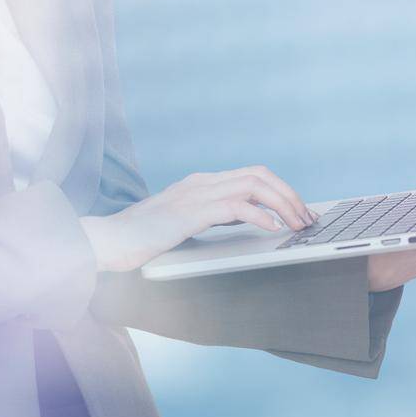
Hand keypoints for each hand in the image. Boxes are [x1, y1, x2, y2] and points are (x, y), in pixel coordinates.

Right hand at [79, 166, 318, 273]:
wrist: (107, 241)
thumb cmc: (141, 239)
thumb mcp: (184, 223)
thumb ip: (212, 215)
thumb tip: (247, 218)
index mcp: (201, 184)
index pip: (252, 175)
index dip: (282, 191)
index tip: (301, 211)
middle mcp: (201, 183)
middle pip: (259, 175)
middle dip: (290, 194)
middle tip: (308, 218)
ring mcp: (195, 194)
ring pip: (253, 185)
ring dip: (283, 203)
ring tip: (297, 224)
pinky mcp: (189, 212)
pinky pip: (235, 206)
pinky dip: (260, 214)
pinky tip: (272, 228)